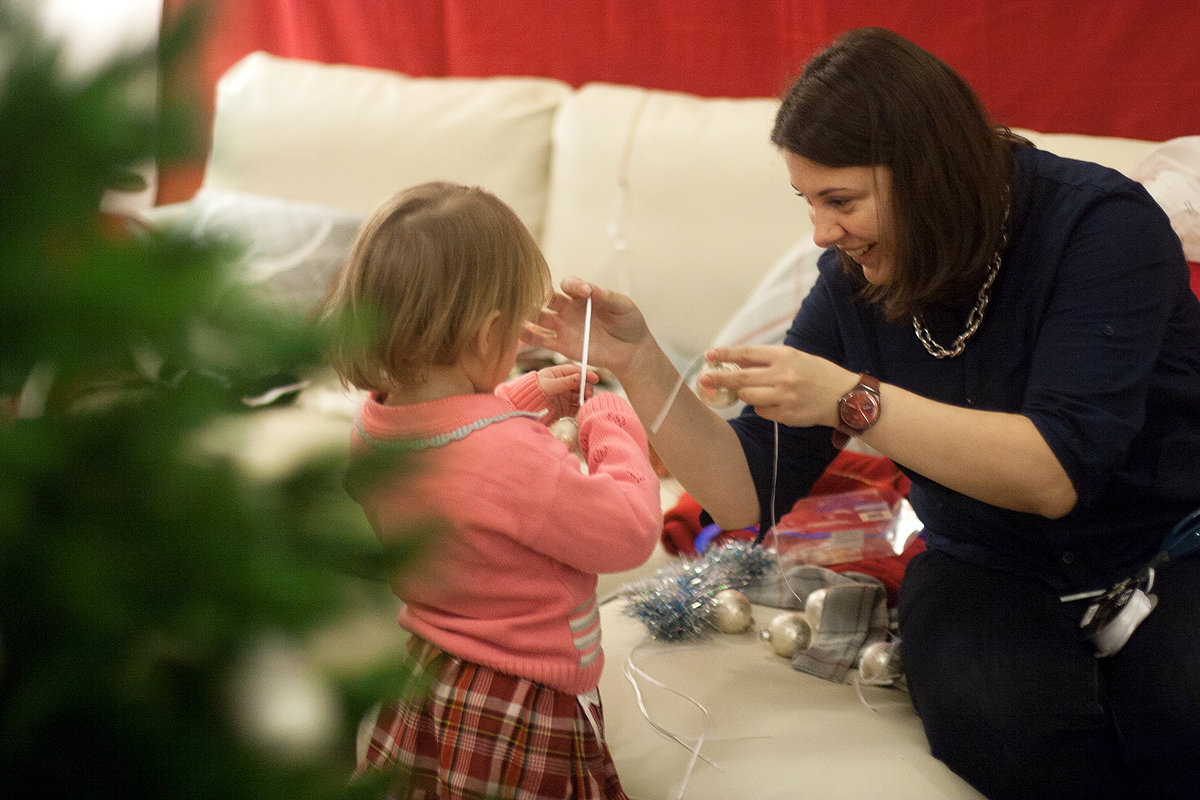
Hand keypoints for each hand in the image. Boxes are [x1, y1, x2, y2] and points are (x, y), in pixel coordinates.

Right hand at [522, 278, 653, 378]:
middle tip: (531, 296)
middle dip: (537, 296)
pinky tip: (516, 333)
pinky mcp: (561, 345)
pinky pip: (539, 340)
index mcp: (582, 295)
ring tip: (518, 314)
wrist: (631, 350)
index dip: (573, 285)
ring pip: (538, 318)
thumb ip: (607, 297)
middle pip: (546, 298)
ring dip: (527, 315)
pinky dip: (527, 337)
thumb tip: (591, 290)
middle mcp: (568, 308)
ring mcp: (563, 326)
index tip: (585, 292)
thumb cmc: (629, 323)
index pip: (568, 284)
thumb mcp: (622, 306)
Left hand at [535, 362, 598, 419]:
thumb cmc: (533, 392)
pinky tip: (581, 410)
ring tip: (584, 403)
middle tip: (588, 394)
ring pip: (580, 397)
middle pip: (581, 385)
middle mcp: (563, 385)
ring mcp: (565, 397)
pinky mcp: (565, 409)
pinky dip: (580, 410)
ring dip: (585, 399)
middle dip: (586, 389)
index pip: (575, 372)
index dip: (586, 374)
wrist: (525, 408)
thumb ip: (564, 382)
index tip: (595, 378)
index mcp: (558, 374)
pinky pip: (576, 408)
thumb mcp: (548, 385)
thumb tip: (579, 377)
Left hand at [700, 344, 855, 427]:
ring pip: (748, 397)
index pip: (747, 353)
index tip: (709, 355)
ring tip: (759, 391)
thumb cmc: (816, 374)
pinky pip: (762, 411)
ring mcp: (784, 396)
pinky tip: (778, 403)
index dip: (725, 354)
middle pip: (741, 378)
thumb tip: (735, 362)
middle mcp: (783, 375)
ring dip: (746, 394)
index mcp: (784, 356)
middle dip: (719, 378)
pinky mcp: (786, 415)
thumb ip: (766, 361)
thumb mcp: (794, 358)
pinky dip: (763, 407)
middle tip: (704, 380)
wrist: (844, 397)